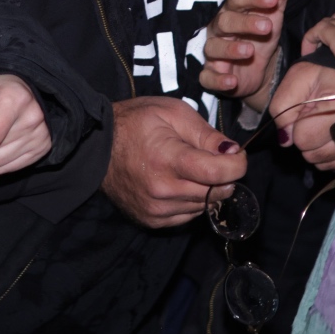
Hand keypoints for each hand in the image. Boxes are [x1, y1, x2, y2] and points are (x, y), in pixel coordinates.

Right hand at [103, 97, 247, 227]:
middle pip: (216, 193)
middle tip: (216, 159)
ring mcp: (156, 210)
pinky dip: (192, 201)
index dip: (237, 164)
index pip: (219, 174)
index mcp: (168, 160)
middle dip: (225, 176)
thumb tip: (235, 153)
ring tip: (193, 169)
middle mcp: (163, 191)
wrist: (96, 146)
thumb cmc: (135, 123)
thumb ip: (207, 134)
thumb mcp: (173, 113)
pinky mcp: (152, 220)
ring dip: (209, 190)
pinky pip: (188, 216)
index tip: (237, 155)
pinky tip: (180, 183)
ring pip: (204, 207)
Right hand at [197, 0, 301, 110]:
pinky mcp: (211, 75)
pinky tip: (232, 79)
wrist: (258, 70)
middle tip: (267, 27)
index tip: (274, 0)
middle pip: (225, 21)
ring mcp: (213, 52)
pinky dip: (217, 79)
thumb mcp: (275, 9)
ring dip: (230, 49)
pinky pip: (207, 77)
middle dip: (244, 23)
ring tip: (249, 51)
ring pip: (214, 47)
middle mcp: (219, 28)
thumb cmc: (262, 32)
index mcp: (233, 9)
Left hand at [272, 62, 334, 172]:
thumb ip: (282, 108)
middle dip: (305, 139)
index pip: (304, 138)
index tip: (304, 110)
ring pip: (325, 164)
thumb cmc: (319, 76)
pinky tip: (329, 138)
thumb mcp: (296, 80)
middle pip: (314, 155)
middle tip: (312, 119)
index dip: (296, 126)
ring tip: (320, 127)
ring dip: (316, 150)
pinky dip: (329, 158)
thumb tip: (285, 140)